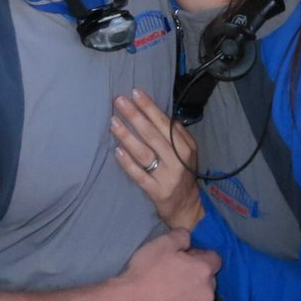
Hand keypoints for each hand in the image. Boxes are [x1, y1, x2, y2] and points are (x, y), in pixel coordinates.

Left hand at [112, 89, 204, 230]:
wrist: (188, 207)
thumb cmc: (182, 173)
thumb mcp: (185, 152)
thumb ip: (174, 134)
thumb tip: (154, 111)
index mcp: (186, 147)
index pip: (165, 123)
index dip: (150, 107)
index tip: (135, 93)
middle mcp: (178, 160)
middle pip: (153, 135)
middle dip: (135, 116)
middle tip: (119, 101)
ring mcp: (168, 177)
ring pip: (144, 153)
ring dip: (127, 136)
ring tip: (113, 122)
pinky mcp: (157, 192)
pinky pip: (139, 175)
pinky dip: (128, 163)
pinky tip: (117, 151)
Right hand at [114, 228, 219, 300]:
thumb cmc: (146, 272)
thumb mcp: (161, 243)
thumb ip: (181, 237)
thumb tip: (188, 239)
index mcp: (203, 271)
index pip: (214, 259)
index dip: (199, 256)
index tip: (184, 258)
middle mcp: (207, 294)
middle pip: (208, 281)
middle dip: (196, 277)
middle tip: (174, 275)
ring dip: (190, 297)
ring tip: (168, 295)